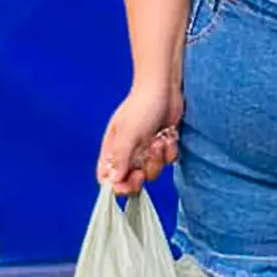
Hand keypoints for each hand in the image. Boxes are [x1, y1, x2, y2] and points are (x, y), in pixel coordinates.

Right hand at [98, 81, 183, 195]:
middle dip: (141, 176)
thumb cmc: (142, 107)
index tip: (129, 184)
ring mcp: (145, 150)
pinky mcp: (162, 146)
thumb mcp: (128, 134)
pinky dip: (169, 151)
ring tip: (158, 141)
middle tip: (143, 171)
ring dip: (157, 159)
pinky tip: (167, 135)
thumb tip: (113, 183)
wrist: (165, 89)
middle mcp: (128, 153)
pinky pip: (167, 161)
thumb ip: (120, 159)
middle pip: (131, 181)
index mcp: (112, 150)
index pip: (108, 178)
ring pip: (152, 172)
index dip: (117, 187)